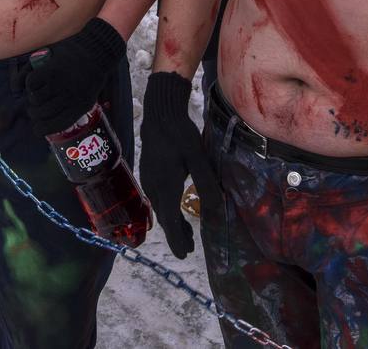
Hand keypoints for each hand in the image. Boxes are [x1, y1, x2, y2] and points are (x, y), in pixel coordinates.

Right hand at [24, 18, 125, 135]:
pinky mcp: (52, 70)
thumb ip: (69, 110)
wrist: (98, 48)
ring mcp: (60, 84)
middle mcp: (70, 98)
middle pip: (40, 113)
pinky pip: (31, 82)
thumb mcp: (86, 97)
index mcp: (80, 107)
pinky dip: (29, 81)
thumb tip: (47, 119)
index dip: (41, 129)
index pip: (55, 126)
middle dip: (34, 112)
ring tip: (35, 91)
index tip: (37, 126)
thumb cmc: (91, 74)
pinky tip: (34, 79)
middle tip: (34, 106)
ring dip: (32, 96)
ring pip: (34, 98)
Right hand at [138, 72, 220, 258]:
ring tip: (185, 231)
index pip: (171, 222)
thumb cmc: (180, 133)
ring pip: (161, 208)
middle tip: (189, 247)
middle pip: (165, 218)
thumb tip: (218, 208)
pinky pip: (158, 198)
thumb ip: (207, 183)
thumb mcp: (197, 158)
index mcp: (166, 187)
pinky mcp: (149, 172)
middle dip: (177, 234)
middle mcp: (154, 187)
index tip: (184, 254)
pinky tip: (175, 206)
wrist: (160, 113)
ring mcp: (148, 179)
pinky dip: (168, 208)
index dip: (177, 240)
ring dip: (172, 221)